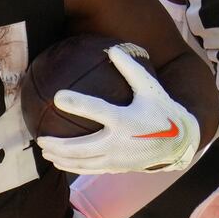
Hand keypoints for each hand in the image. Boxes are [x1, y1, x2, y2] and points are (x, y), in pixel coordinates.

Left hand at [36, 46, 199, 174]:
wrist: (179, 142)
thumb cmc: (162, 111)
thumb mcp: (150, 88)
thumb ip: (131, 69)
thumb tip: (113, 48)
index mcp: (126, 120)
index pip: (98, 111)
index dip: (78, 104)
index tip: (57, 96)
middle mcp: (119, 142)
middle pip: (81, 148)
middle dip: (58, 146)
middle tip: (39, 139)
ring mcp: (118, 159)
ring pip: (83, 163)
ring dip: (61, 159)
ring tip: (44, 153)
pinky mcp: (117, 168)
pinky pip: (91, 169)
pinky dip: (73, 167)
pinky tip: (60, 162)